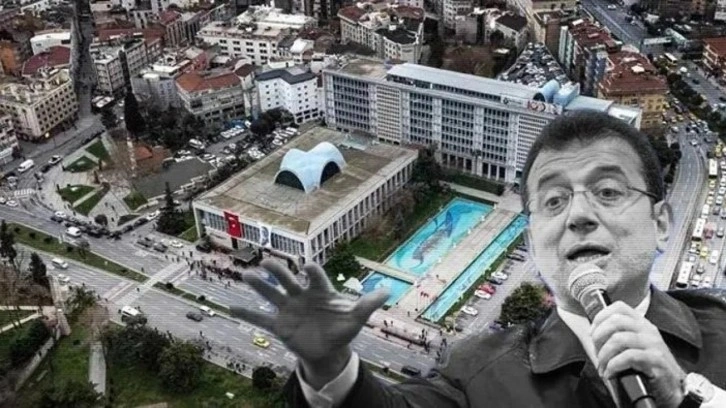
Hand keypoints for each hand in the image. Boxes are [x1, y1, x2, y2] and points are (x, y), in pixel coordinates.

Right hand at [230, 260, 388, 382]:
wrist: (329, 350)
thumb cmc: (343, 329)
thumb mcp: (357, 318)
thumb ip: (368, 304)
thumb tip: (387, 291)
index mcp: (320, 291)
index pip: (315, 277)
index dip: (312, 271)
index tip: (306, 267)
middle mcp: (301, 296)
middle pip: (288, 280)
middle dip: (278, 271)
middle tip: (267, 261)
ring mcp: (288, 309)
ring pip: (271, 295)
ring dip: (259, 286)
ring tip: (246, 275)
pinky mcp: (280, 326)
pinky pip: (261, 319)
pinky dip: (247, 314)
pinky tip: (231, 307)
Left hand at [591, 301, 685, 407]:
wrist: (672, 388)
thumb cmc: (648, 367)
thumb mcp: (632, 347)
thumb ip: (616, 337)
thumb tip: (591, 334)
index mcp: (641, 323)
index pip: (618, 307)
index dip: (600, 317)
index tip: (592, 334)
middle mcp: (647, 330)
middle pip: (615, 321)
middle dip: (599, 337)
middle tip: (597, 353)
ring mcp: (653, 344)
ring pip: (618, 339)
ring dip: (604, 355)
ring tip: (603, 367)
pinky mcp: (656, 360)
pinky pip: (628, 357)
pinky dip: (613, 366)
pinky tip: (610, 373)